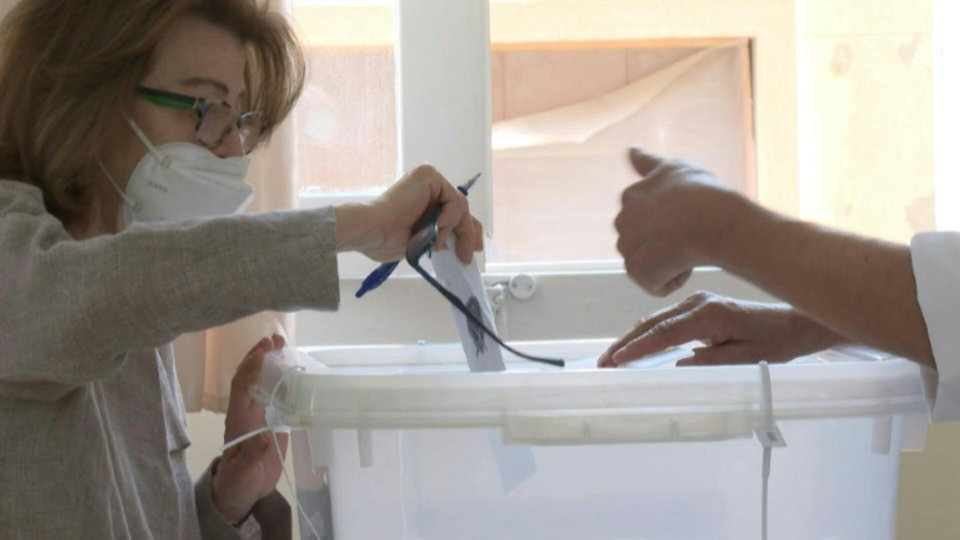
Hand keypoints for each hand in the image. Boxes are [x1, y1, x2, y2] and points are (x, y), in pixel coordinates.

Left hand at [212, 334, 287, 523]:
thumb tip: (262, 438)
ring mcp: (257, 415)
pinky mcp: (269, 421)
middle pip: (248, 377)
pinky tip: (290, 369)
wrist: (242, 493)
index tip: (264, 352)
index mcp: (238, 421)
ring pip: (259, 382)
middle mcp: (246, 412)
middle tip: (275, 339)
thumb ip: (251, 457)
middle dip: (258, 356)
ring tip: (282, 344)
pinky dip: (280, 378)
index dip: (251, 369)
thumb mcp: (243, 474)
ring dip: (268, 362)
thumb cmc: (238, 482)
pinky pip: (272, 394)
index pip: (242, 388)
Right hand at [335, 164, 483, 263]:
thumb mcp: (423, 241)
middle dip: (469, 232)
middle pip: (461, 208)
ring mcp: (430, 179)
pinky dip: (449, 218)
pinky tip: (436, 228)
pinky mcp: (429, 176)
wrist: (373, 232)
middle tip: (469, 253)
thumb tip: (459, 247)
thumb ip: (440, 238)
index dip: (468, 231)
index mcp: (424, 199)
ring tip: (436, 243)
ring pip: (459, 207)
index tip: (474, 249)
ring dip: (452, 230)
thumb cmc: (387, 239)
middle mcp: (428, 186)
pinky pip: (454, 200)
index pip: (455, 212)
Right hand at [597, 292, 843, 367]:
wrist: (794, 323)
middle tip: (603, 362)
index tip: (617, 360)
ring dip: (632, 338)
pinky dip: (646, 331)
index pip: (665, 332)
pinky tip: (632, 341)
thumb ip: (713, 361)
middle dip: (625, 343)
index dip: (638, 347)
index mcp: (709, 315)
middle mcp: (698, 304)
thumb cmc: (775, 343)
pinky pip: (665, 319)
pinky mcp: (698, 306)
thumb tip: (677, 363)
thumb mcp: (747, 358)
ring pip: (655, 320)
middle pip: (653, 324)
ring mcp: (696, 302)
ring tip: (611, 356)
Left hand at [615, 148, 750, 296]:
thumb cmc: (701, 193)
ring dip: (670, 262)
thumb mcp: (675, 167)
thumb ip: (648, 162)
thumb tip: (630, 149)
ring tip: (689, 248)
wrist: (710, 220)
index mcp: (630, 196)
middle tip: (690, 234)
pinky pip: (656, 284)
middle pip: (646, 242)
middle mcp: (622, 221)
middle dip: (666, 243)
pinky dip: (671, 280)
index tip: (686, 216)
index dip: (672, 219)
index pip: (648, 216)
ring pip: (651, 263)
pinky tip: (685, 263)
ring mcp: (627, 246)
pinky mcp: (636, 270)